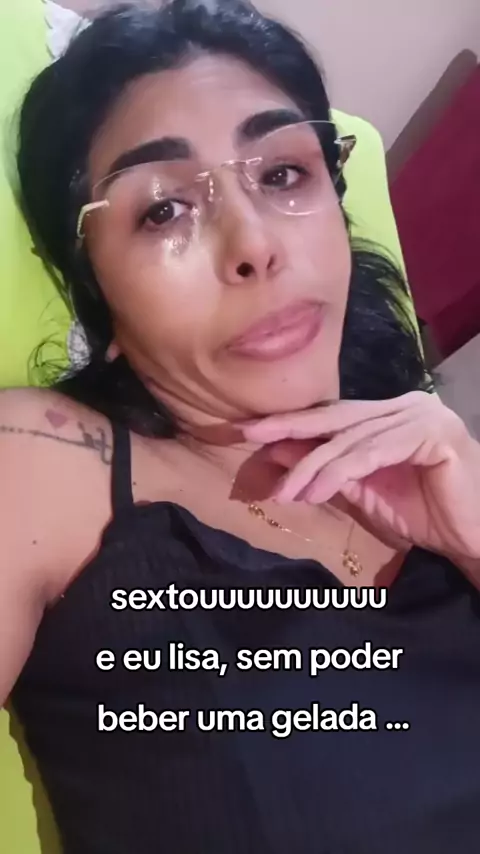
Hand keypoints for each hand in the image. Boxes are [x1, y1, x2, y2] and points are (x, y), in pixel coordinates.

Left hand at [240, 392, 479, 563]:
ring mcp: (423, 415)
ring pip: (352, 440)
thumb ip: (328, 469)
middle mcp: (407, 405)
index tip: (250, 431)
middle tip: (248, 434)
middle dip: (290, 427)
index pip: (335, 415)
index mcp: (391, 413)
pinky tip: (313, 491)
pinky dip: (339, 473)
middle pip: (338, 418)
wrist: (474, 538)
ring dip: (312, 466)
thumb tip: (279, 450)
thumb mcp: (364, 491)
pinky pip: (373, 453)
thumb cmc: (426, 515)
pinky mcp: (433, 433)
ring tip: (284, 491)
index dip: (292, 422)